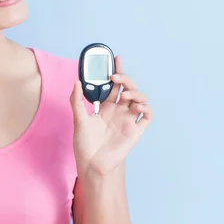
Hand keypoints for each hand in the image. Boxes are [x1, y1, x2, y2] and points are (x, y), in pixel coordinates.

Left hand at [70, 55, 152, 175]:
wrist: (91, 164)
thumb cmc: (84, 144)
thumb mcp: (78, 119)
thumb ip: (76, 100)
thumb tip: (77, 82)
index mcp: (106, 107)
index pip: (114, 84)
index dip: (117, 71)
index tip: (117, 58)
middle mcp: (119, 111)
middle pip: (128, 88)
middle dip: (125, 79)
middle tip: (116, 78)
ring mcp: (128, 120)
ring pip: (140, 98)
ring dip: (135, 92)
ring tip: (124, 96)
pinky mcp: (136, 130)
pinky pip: (147, 115)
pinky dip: (145, 108)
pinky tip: (136, 107)